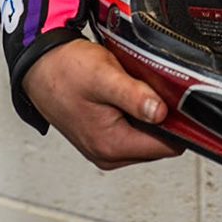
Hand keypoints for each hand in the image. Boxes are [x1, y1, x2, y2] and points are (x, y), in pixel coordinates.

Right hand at [21, 38, 184, 169]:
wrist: (40, 67)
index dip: (180, 123)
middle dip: (165, 118)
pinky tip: (130, 95)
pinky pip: (136, 131)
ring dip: (151, 115)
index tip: (178, 100)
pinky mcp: (103, 138)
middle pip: (161, 143)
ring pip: (149, 136)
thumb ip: (134, 96)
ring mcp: (105, 148)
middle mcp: (109, 154)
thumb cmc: (65, 71)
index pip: (168, 147)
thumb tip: (161, 113)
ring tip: (137, 89)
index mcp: (111, 146)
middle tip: (154, 88)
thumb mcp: (104, 77)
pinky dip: (139, 114)